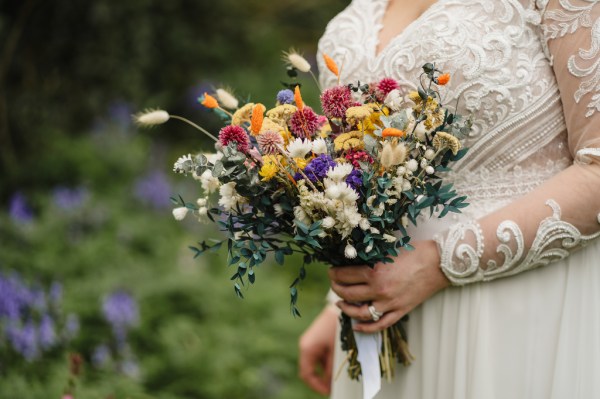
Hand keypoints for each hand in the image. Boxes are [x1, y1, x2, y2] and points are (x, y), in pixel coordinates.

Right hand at [298, 304, 337, 395]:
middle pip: (309, 370)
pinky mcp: (316, 338)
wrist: (341, 307)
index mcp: (307, 349)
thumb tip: (330, 384)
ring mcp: (310, 341)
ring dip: (324, 371)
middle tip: (333, 387)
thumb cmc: (338, 328)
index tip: (328, 392)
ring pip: (315, 363)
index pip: (306, 374)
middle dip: (321, 380)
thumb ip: (331, 369)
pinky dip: (325, 362)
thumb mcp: (336, 351)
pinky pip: (318, 355)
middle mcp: (305, 345)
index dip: (316, 386)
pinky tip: (336, 363)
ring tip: (337, 376)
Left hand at [329, 239, 448, 332]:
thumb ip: (370, 258)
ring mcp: (389, 303)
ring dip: (345, 309)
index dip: (333, 274)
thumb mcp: (386, 251)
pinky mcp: (400, 311)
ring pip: (359, 312)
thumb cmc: (413, 252)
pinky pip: (379, 324)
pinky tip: (356, 326)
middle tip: (334, 284)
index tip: (331, 272)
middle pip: (347, 294)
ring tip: (339, 304)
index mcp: (374, 271)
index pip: (344, 276)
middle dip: (336, 289)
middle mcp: (379, 290)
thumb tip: (351, 261)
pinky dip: (365, 328)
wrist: (438, 263)